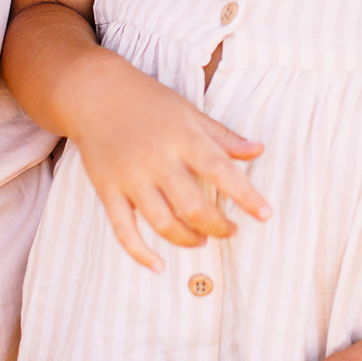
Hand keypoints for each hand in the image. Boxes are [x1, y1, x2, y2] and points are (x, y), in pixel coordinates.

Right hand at [66, 55, 271, 270]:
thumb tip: (259, 150)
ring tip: (203, 239)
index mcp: (183, 138)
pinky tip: (158, 266)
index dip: (246, 196)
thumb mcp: (190, 112)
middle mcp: (158, 160)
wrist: (95, 94)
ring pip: (162, 222)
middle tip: (232, 231)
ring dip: (187, 239)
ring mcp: (131, 178)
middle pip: (193, 206)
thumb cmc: (149, 102)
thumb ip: (223, 136)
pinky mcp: (108, 190)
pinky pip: (124, 230)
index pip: (221, 171)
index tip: (265, 214)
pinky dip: (140, 253)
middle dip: (218, 226)